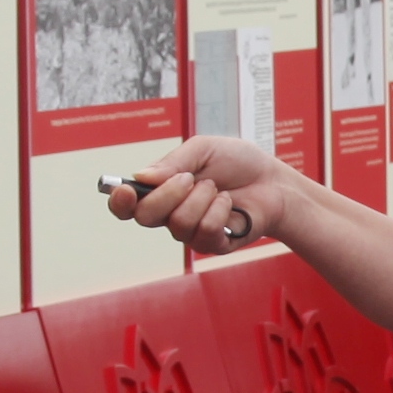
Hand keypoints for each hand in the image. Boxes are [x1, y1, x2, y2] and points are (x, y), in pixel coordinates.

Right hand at [111, 135, 286, 249]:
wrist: (272, 180)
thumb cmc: (237, 163)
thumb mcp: (203, 149)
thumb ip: (173, 161)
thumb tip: (141, 177)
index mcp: (161, 190)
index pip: (127, 206)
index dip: (120, 202)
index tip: (126, 191)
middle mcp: (170, 214)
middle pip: (145, 217)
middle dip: (168, 193)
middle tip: (191, 179)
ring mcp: (190, 232)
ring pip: (179, 223)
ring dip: (202, 198)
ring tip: (218, 189)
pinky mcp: (212, 244)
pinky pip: (204, 231)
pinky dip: (220, 210)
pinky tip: (229, 203)